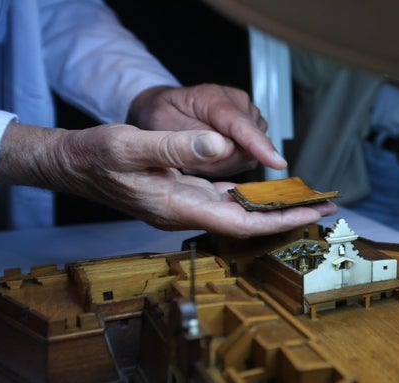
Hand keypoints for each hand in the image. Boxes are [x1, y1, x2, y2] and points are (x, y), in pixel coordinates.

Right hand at [0, 122, 336, 236]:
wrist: (76, 164)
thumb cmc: (97, 157)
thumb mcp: (131, 145)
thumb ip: (173, 147)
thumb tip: (219, 146)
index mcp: (179, 206)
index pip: (240, 221)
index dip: (277, 220)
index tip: (309, 215)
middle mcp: (187, 212)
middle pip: (247, 221)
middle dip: (286, 216)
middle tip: (323, 208)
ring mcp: (186, 205)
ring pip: (238, 211)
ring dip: (271, 207)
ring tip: (305, 199)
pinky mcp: (184, 195)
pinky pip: (225, 200)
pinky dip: (250, 196)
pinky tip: (267, 190)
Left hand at [127, 84, 285, 175]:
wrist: (164, 108)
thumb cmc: (160, 114)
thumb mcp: (161, 124)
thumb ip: (192, 137)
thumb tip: (226, 148)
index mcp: (212, 97)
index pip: (241, 124)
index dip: (259, 145)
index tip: (277, 162)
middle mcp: (237, 102)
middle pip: (248, 146)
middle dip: (223, 161)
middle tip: (193, 159)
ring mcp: (248, 114)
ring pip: (250, 154)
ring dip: (225, 163)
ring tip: (200, 154)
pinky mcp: (252, 127)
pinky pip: (249, 156)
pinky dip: (230, 161)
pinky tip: (213, 153)